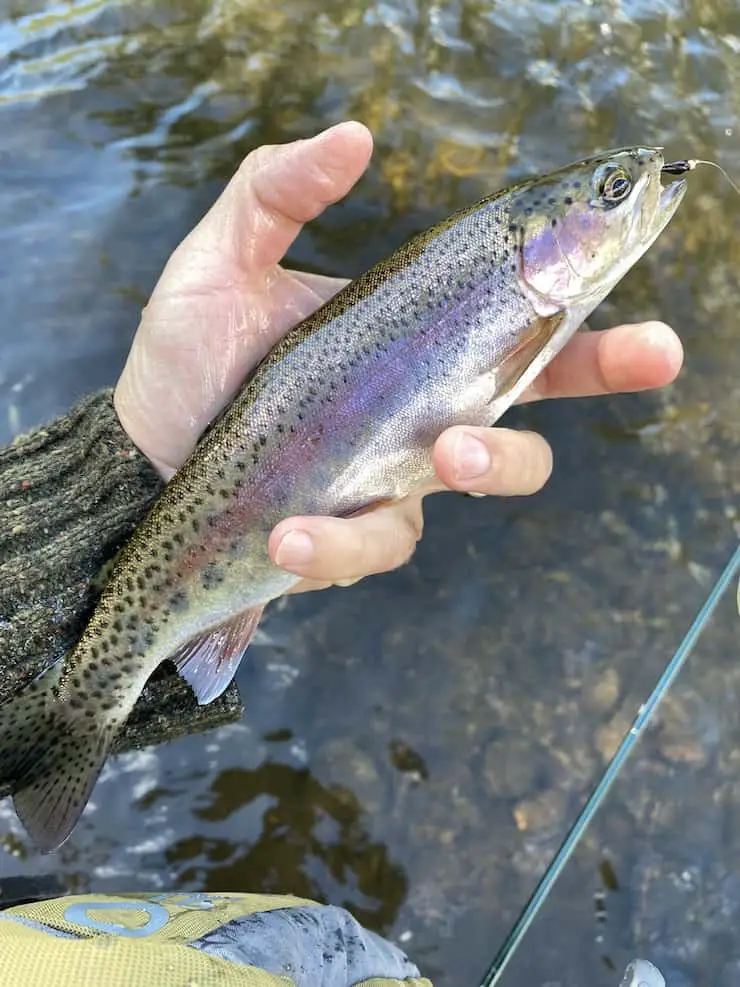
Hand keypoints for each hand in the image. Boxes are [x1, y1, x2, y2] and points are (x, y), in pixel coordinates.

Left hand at [115, 122, 683, 592]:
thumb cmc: (189, 358)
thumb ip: (277, 193)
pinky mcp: (341, 540)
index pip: (517, 343)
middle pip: (528, 429)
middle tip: (633, 364)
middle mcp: (415, 422)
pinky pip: (367, 550)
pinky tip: (288, 533)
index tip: (650, 330)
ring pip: (463, 496)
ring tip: (440, 459)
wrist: (139, 453)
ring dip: (478, 473)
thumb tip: (355, 136)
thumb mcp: (222, 261)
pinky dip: (335, 545)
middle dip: (589, 396)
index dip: (593, 340)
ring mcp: (384, 485)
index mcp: (412, 351)